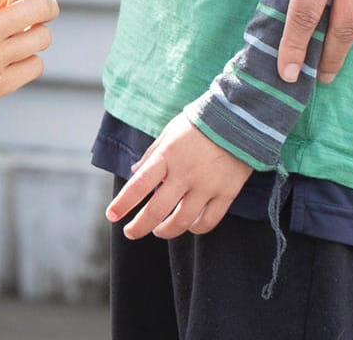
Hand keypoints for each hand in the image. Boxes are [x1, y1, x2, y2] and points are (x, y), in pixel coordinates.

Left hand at [106, 113, 251, 239]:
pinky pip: (209, 221)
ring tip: (159, 231)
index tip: (112, 215)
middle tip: (131, 233)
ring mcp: (207, 185)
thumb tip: (135, 172)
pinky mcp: (227, 193)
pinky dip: (196, 228)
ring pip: (182, 221)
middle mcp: (184, 174)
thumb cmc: (199, 124)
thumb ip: (152, 154)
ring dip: (166, 231)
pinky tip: (189, 226)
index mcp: (166, 156)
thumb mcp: (169, 132)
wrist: (240, 119)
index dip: (123, 204)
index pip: (138, 186)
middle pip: (157, 210)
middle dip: (140, 226)